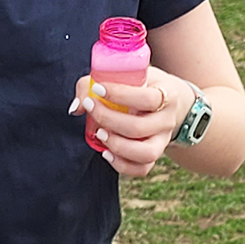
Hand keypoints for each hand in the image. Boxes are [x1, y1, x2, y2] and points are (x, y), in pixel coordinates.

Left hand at [70, 68, 195, 177]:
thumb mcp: (128, 74)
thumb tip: (77, 107)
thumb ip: (96, 84)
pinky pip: (142, 169)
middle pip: (139, 128)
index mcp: (167, 94)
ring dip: (117, 146)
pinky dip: (122, 165)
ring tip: (100, 134)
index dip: (119, 95)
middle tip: (92, 108)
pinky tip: (106, 152)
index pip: (147, 99)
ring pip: (145, 153)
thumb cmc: (141, 85)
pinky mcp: (155, 155)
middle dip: (108, 119)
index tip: (98, 89)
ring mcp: (163, 140)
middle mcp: (167, 120)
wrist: (167, 102)